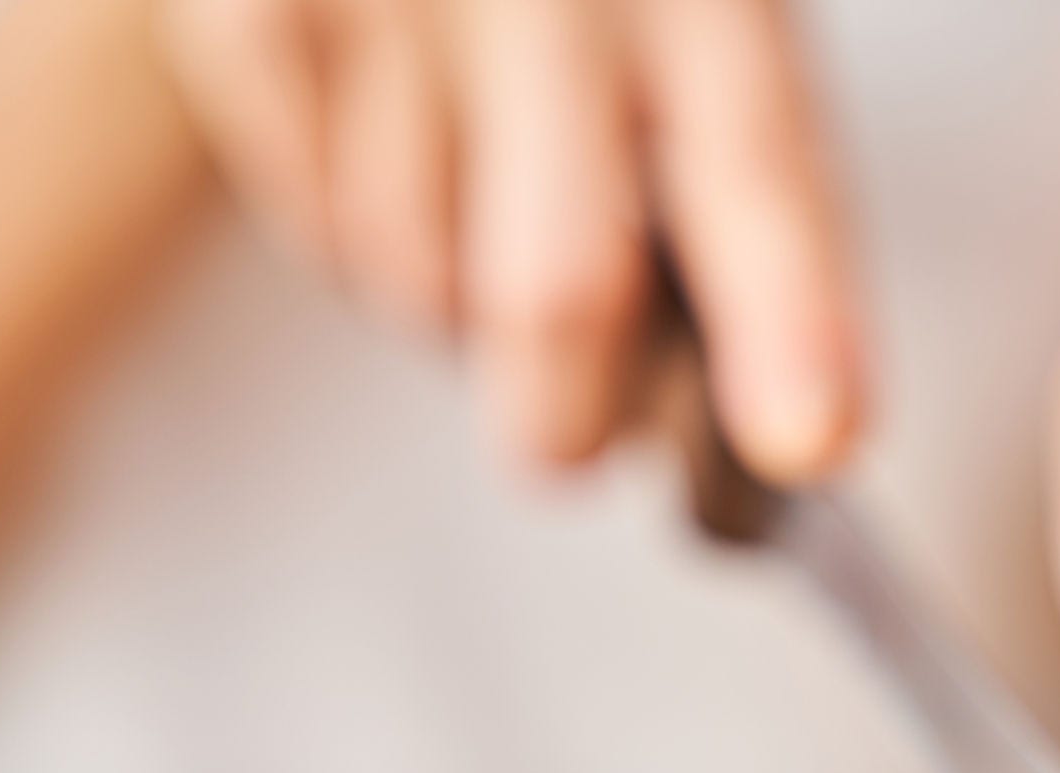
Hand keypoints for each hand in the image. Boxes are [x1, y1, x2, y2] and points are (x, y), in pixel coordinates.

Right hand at [157, 0, 862, 480]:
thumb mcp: (708, 22)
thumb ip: (748, 205)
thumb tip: (787, 428)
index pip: (759, 171)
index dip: (791, 322)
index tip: (810, 438)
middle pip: (554, 286)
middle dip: (563, 420)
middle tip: (564, 442)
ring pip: (413, 274)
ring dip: (449, 300)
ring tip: (477, 194)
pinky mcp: (250, 9)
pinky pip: (311, 219)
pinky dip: (351, 225)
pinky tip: (391, 137)